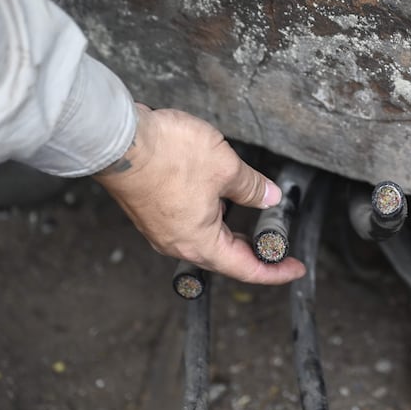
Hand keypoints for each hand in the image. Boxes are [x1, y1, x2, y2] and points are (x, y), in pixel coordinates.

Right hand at [93, 104, 305, 284]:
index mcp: (199, 243)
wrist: (116, 137)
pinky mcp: (152, 212)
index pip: (246, 269)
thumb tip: (268, 197)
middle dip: (255, 253)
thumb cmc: (165, 155)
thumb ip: (252, 186)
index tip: (294, 269)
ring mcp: (162, 228)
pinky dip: (212, 218)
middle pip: (226, 257)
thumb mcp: (225, 167)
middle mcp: (178, 242)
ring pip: (207, 239)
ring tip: (255, 220)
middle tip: (280, 247)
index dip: (275, 272)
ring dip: (232, 232)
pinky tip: (223, 200)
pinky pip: (190, 223)